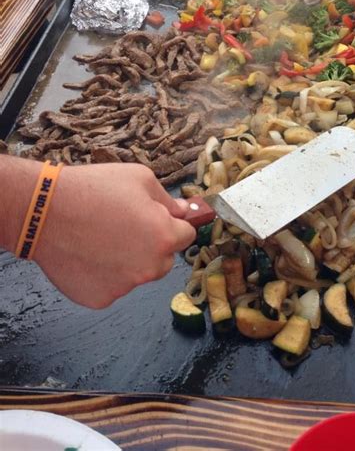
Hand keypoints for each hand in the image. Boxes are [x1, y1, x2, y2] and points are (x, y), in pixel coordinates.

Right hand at [34, 163, 195, 308]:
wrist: (45, 211)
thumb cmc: (94, 189)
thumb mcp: (140, 179)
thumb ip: (168, 200)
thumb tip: (185, 212)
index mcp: (164, 236)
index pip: (187, 235)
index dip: (174, 224)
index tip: (158, 219)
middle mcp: (150, 267)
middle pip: (164, 259)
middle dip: (153, 245)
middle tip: (125, 227)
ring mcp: (125, 286)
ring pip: (138, 274)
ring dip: (129, 261)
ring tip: (102, 239)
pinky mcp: (101, 299)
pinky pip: (113, 287)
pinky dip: (104, 275)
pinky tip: (88, 254)